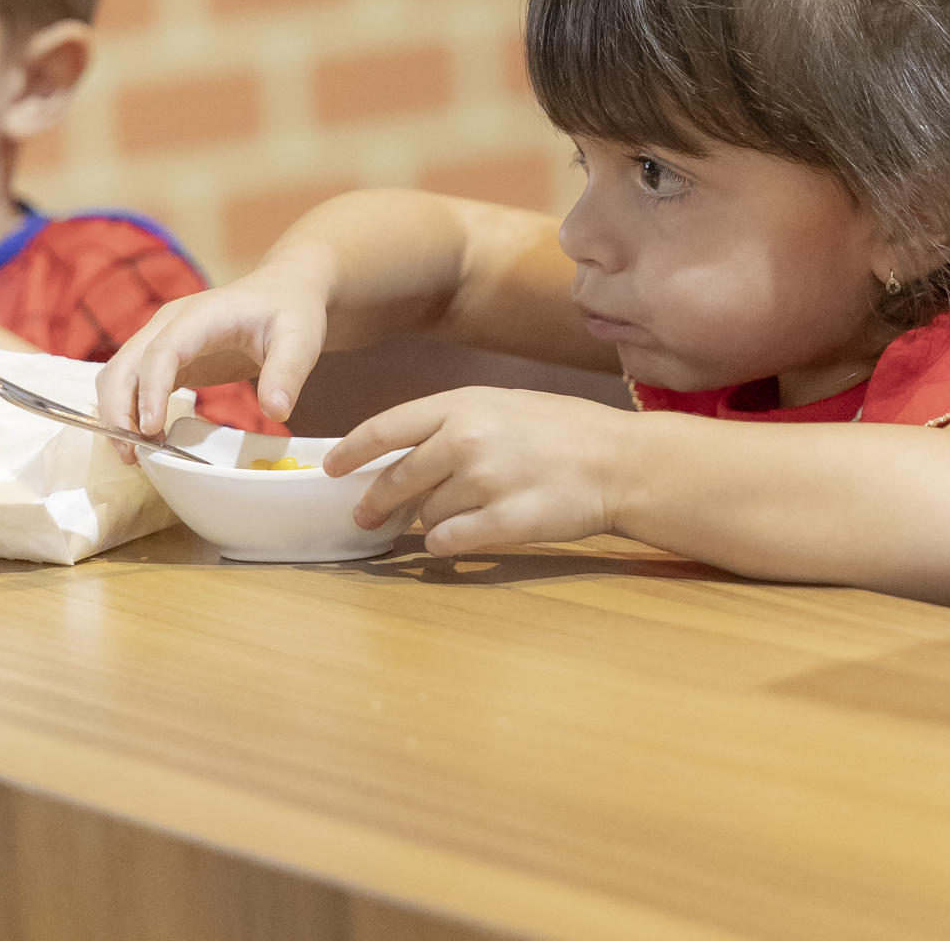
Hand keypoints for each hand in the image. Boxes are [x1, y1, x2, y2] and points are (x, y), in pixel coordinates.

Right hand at [96, 268, 327, 456]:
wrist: (285, 292)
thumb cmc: (292, 310)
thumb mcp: (301, 338)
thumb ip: (288, 372)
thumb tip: (275, 411)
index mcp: (202, 314)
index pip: (163, 350)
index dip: (151, 389)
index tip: (151, 428)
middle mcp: (171, 323)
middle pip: (125, 364)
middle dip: (118, 410)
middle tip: (132, 454)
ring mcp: (163, 338)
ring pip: (118, 375)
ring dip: (117, 414)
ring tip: (135, 455)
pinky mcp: (166, 358)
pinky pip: (132, 384)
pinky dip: (129, 412)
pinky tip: (147, 441)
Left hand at [325, 387, 638, 554]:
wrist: (617, 459)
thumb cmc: (560, 429)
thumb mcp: (500, 404)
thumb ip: (449, 424)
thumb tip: (400, 454)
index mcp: (462, 404)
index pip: (386, 428)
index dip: (352, 450)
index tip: (332, 468)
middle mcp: (466, 440)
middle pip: (397, 479)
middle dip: (375, 501)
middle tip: (365, 515)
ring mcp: (485, 482)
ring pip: (424, 514)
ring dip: (425, 521)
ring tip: (449, 515)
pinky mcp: (505, 523)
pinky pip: (449, 542)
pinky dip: (444, 544)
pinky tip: (455, 539)